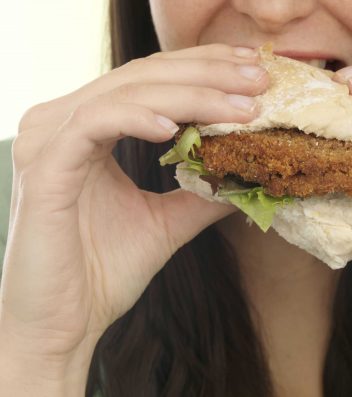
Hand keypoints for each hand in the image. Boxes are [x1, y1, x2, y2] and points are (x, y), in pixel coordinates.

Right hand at [0, 44, 267, 381]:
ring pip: (127, 92)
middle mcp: (65, 122)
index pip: (152, 79)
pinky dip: (139, 118)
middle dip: (208, 72)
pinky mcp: (44, 167)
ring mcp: (49, 140)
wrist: (63, 326)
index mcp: (89, 128)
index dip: (205, 67)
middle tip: (258, 79)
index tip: (254, 71)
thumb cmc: (104, 272)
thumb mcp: (167, 222)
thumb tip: (250, 172)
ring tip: (238, 107)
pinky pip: (94, 124)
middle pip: (144, 75)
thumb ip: (202, 191)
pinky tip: (177, 129)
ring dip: (190, 94)